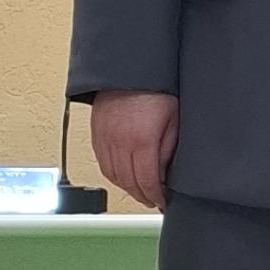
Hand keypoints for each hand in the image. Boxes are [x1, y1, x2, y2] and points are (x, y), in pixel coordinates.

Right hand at [91, 90, 177, 207]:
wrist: (131, 68)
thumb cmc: (156, 89)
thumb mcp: (173, 120)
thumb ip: (168, 149)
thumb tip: (164, 172)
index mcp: (142, 141)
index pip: (147, 181)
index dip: (156, 196)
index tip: (162, 201)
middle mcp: (120, 142)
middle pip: (128, 183)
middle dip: (142, 196)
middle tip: (152, 200)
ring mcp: (105, 138)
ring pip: (112, 176)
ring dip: (126, 188)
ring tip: (139, 192)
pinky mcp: (96, 133)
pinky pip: (102, 163)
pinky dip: (112, 175)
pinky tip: (122, 176)